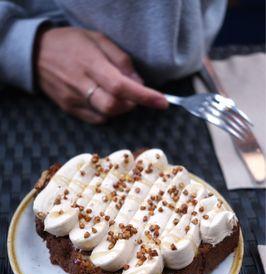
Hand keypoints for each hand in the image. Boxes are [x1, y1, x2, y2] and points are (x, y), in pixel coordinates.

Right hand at [35, 27, 167, 123]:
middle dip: (132, 103)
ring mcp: (73, 100)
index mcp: (90, 64)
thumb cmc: (70, 43)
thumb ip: (120, 60)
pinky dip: (108, 114)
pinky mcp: (69, 109)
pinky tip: (106, 101)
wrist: (36, 54)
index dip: (144, 96)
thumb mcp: (97, 39)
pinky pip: (95, 119)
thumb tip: (139, 83)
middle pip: (114, 106)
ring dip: (121, 109)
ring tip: (121, 96)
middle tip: (135, 94)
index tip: (162, 102)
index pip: (121, 86)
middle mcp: (81, 85)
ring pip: (106, 115)